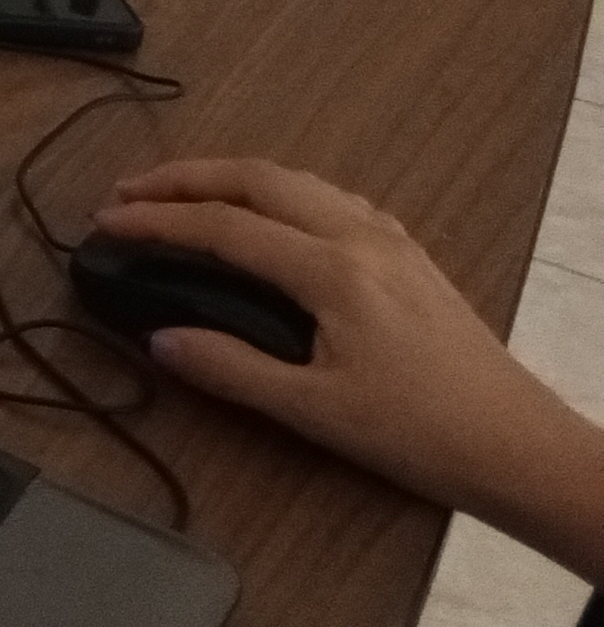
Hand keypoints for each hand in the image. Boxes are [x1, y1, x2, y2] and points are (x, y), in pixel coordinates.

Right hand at [97, 157, 603, 562]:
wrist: (521, 448)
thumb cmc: (422, 435)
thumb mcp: (316, 413)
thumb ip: (233, 369)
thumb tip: (162, 340)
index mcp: (332, 269)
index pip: (224, 227)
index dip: (157, 222)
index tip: (105, 223)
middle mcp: (360, 237)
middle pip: (258, 179)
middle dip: (186, 178)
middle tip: (130, 192)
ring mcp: (392, 242)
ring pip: (298, 181)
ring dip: (233, 178)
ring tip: (187, 195)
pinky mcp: (412, 258)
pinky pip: (333, 199)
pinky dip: (283, 192)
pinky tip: (275, 216)